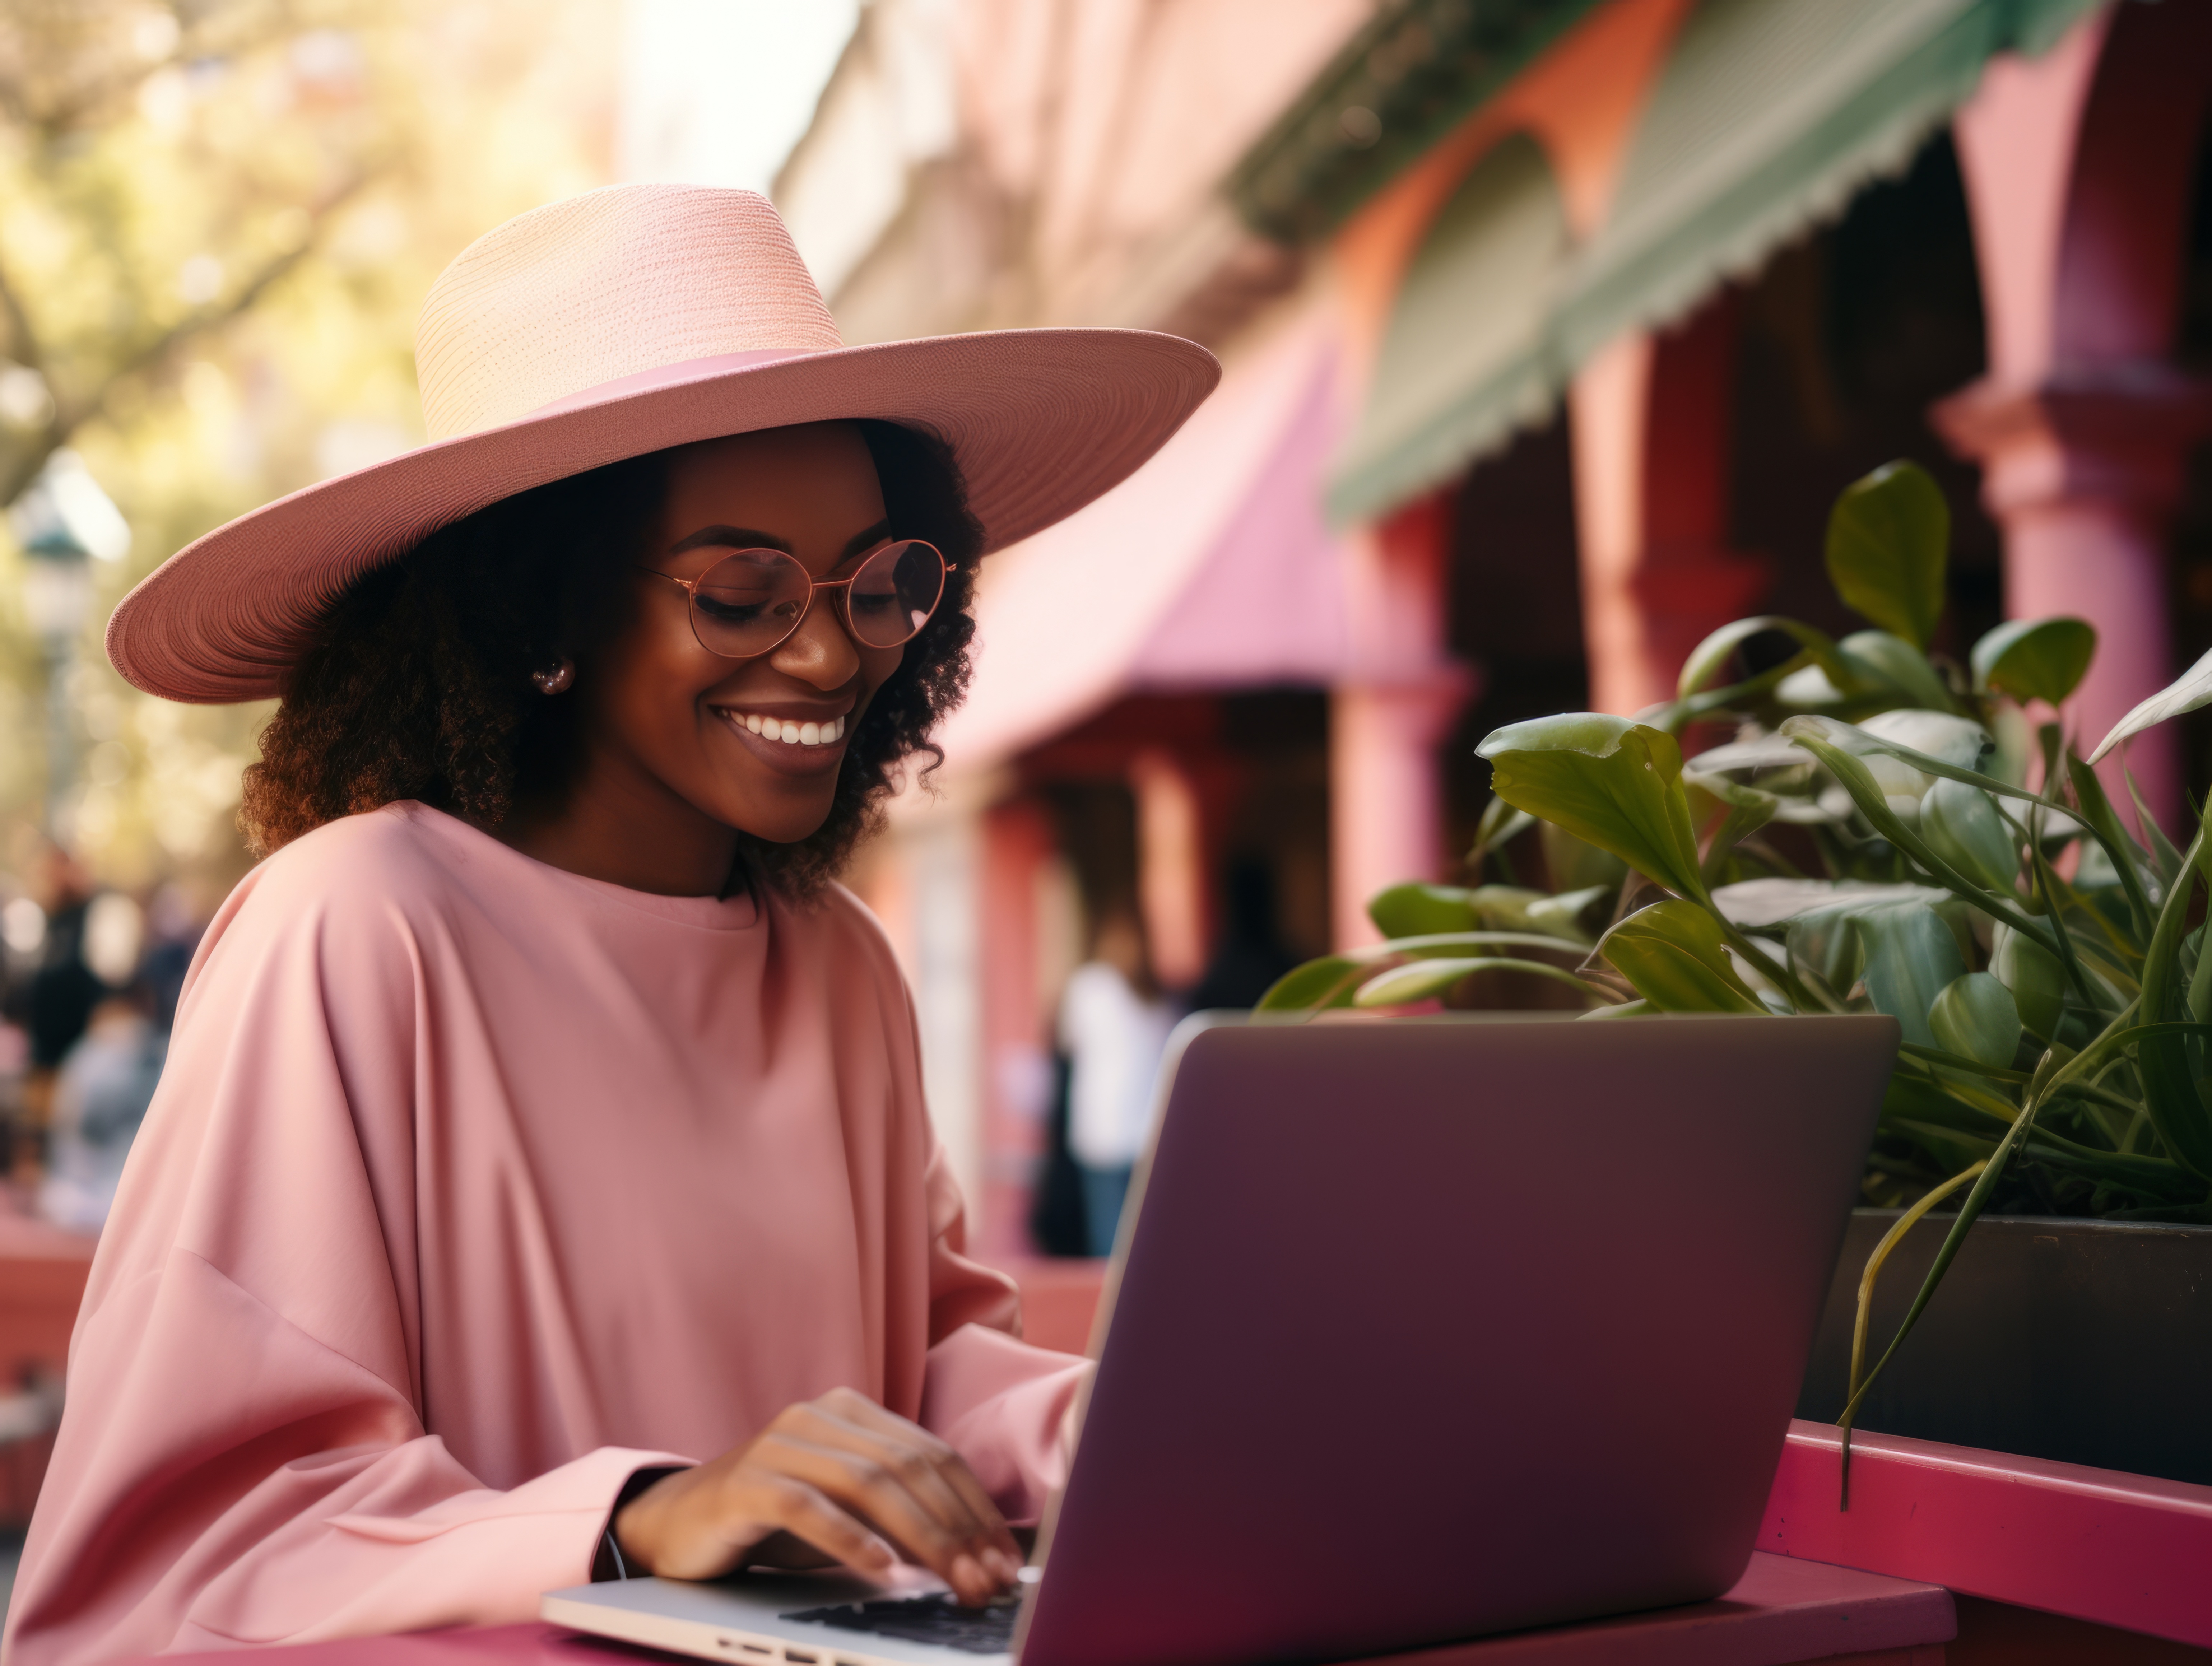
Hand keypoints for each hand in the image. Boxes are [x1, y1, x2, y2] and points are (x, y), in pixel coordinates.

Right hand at [613, 1386, 1022, 1604]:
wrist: (677, 1524)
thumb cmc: (774, 1522)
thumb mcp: (845, 1510)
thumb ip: (899, 1514)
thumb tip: (977, 1556)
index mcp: (852, 1411)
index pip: (934, 1455)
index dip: (976, 1508)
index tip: (1007, 1560)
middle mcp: (819, 1416)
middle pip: (910, 1468)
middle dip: (958, 1529)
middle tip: (989, 1581)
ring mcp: (779, 1443)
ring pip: (868, 1484)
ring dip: (921, 1538)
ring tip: (952, 1580)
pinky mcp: (745, 1482)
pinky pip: (806, 1506)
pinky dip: (848, 1537)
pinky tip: (880, 1567)